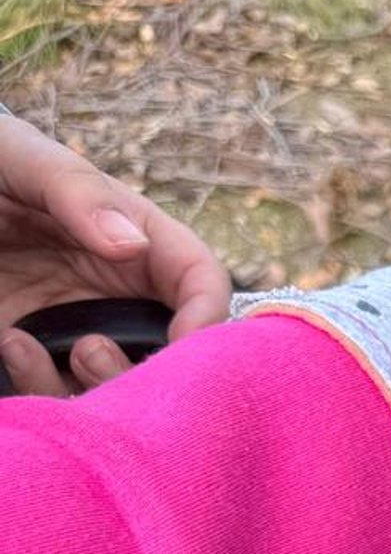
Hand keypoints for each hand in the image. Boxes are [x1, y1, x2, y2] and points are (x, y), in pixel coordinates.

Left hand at [0, 115, 230, 395]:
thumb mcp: (19, 158)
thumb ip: (76, 190)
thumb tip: (134, 245)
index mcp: (135, 237)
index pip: (200, 280)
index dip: (207, 314)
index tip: (183, 341)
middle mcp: (118, 291)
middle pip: (175, 350)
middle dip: (156, 369)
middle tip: (94, 351)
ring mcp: (80, 328)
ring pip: (126, 386)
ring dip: (104, 384)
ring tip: (69, 350)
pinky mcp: (40, 358)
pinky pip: (65, 395)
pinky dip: (45, 385)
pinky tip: (12, 344)